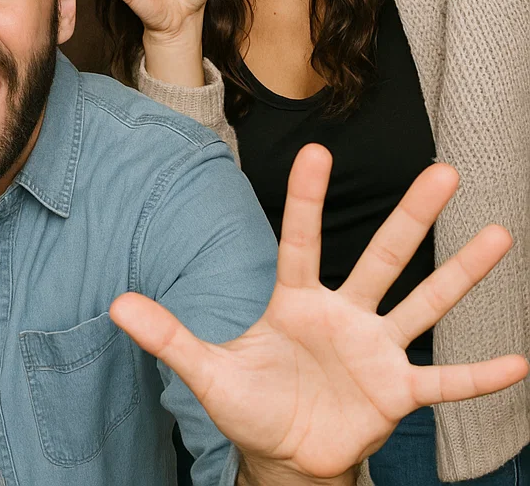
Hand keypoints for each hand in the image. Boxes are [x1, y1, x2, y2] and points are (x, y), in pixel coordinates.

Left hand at [111, 144, 527, 479]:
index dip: (306, 198)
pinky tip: (521, 361)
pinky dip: (479, 376)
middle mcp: (342, 315)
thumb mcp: (205, 371)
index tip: (316, 151)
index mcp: (294, 301)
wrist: (283, 455)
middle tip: (444, 169)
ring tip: (500, 234)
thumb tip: (116, 304)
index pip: (301, 239)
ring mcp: (374, 351)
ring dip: (462, 272)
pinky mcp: (396, 394)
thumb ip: (169, 336)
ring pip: (423, 303)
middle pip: (381, 256)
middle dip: (412, 215)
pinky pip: (443, 383)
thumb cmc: (248, 402)